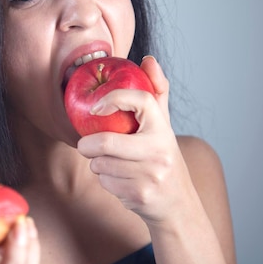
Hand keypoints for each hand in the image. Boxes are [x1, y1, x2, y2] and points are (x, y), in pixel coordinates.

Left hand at [75, 56, 199, 226]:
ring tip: (110, 164)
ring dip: (97, 165)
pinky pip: (106, 183)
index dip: (114, 98)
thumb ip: (156, 92)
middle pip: (108, 142)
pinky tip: (119, 181)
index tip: (95, 106)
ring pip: (102, 165)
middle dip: (87, 145)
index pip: (140, 100)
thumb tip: (148, 59)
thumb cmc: (164, 157)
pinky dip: (105, 181)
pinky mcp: (140, 195)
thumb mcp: (163, 125)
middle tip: (83, 145)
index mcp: (163, 128)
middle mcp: (160, 150)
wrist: (178, 204)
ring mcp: (150, 174)